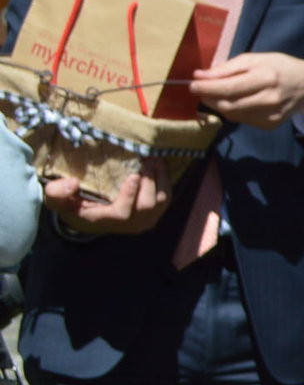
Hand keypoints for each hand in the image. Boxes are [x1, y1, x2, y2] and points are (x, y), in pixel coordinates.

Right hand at [43, 165, 171, 235]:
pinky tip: (159, 165)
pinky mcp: (154, 214)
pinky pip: (166, 198)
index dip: (129, 195)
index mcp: (104, 220)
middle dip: (149, 181)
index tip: (133, 176)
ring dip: (159, 178)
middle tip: (148, 159)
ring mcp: (143, 220)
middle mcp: (128, 224)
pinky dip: (164, 180)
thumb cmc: (73, 204)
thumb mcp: (57, 200)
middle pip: (147, 206)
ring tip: (154, 159)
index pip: (122, 213)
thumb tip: (72, 183)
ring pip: (160, 201)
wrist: (91, 216)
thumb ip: (57, 193)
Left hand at [191, 53, 303, 129]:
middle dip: (208, 98)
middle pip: (227, 105)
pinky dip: (233, 111)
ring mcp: (270, 115)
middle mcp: (269, 99)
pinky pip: (243, 120)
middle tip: (200, 90)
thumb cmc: (279, 67)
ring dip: (218, 105)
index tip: (192, 84)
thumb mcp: (255, 59)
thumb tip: (199, 76)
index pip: (228, 88)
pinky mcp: (270, 125)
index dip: (206, 88)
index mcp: (265, 77)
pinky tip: (236, 102)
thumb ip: (227, 68)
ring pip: (232, 115)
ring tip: (216, 94)